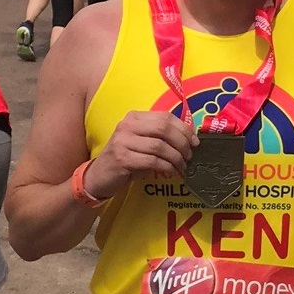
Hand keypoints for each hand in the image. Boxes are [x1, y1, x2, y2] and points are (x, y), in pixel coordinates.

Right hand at [84, 111, 198, 200]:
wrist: (99, 176)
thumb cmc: (125, 158)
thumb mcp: (141, 142)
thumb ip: (159, 137)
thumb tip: (189, 140)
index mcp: (134, 117)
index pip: (165, 117)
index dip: (184, 129)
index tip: (195, 142)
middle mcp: (127, 125)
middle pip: (164, 129)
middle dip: (182, 143)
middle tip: (189, 156)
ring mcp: (123, 141)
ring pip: (160, 146)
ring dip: (176, 158)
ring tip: (182, 167)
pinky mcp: (122, 158)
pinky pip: (152, 161)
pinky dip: (167, 167)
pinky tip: (172, 172)